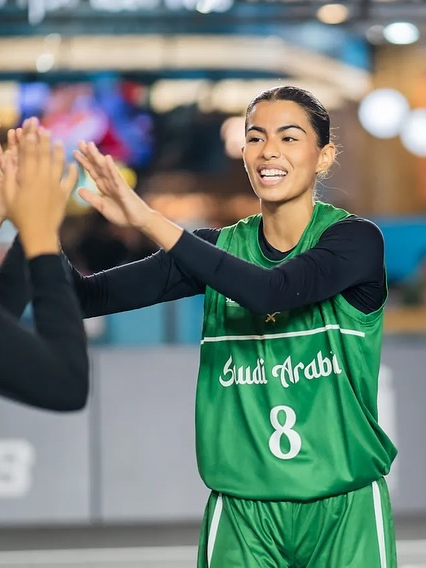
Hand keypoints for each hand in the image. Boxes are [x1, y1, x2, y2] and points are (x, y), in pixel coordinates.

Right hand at [3, 117, 77, 256]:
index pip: (28, 154)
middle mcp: (43, 179)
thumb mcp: (9, 196)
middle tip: (44, 129)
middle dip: (43, 141)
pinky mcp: (64, 196)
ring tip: (59, 142)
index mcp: (27, 178)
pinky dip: (72, 172)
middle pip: (43, 155)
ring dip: (59, 152)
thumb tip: (9, 158)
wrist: (39, 233)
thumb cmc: (20, 216)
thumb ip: (9, 176)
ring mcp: (55, 186)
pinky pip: (70, 181)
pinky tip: (74, 165)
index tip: (30, 129)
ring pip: (58, 165)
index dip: (29, 140)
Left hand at [74, 141, 151, 229]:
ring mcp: (117, 184)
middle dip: (89, 154)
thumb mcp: (102, 207)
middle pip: (97, 166)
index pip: (93, 172)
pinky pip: (116, 177)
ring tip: (90, 145)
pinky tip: (106, 158)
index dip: (84, 162)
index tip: (75, 152)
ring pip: (105, 168)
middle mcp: (110, 182)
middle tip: (80, 142)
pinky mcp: (124, 189)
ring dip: (97, 156)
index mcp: (105, 187)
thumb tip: (78, 189)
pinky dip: (111, 167)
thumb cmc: (123, 215)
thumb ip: (91, 198)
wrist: (138, 221)